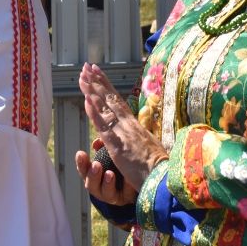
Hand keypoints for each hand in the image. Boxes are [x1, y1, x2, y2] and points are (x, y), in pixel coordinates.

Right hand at [76, 137, 136, 205]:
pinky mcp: (128, 199)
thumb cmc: (126, 159)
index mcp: (96, 176)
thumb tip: (97, 143)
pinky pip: (127, 194)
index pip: (84, 171)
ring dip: (107, 183)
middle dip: (92, 176)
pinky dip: (127, 185)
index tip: (81, 153)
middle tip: (96, 165)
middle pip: (91, 186)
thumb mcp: (114, 151)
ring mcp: (115, 195)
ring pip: (107, 194)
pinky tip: (129, 178)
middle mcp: (102, 188)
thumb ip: (105, 145)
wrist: (144, 175)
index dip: (81, 163)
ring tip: (110, 174)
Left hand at [77, 62, 167, 199]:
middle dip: (97, 82)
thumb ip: (135, 139)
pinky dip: (95, 112)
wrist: (164, 179)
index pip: (117, 101)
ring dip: (93, 91)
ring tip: (83, 75)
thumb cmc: (157, 168)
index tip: (97, 73)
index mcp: (135, 125)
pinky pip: (104, 126)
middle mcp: (128, 125)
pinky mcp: (118, 146)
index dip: (106, 86)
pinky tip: (87, 99)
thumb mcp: (146, 148)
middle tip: (87, 66)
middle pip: (110, 99)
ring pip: (105, 108)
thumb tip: (130, 136)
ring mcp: (123, 134)